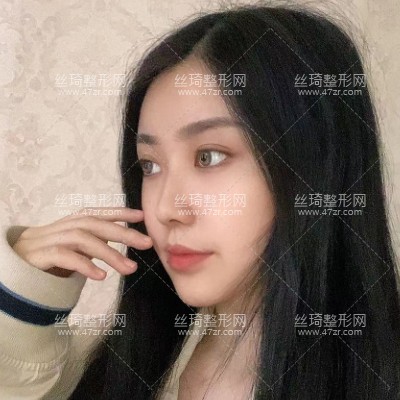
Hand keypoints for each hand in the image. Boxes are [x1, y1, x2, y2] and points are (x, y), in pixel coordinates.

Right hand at [12, 207, 152, 279]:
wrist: (9, 273)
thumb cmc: (46, 262)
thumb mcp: (73, 251)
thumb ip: (93, 246)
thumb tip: (122, 249)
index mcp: (70, 224)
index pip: (97, 213)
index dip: (119, 212)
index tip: (141, 216)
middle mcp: (60, 228)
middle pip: (94, 224)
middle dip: (123, 233)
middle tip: (147, 243)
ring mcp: (47, 240)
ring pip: (82, 239)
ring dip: (109, 254)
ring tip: (129, 269)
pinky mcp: (37, 256)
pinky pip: (63, 257)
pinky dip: (84, 265)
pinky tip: (101, 276)